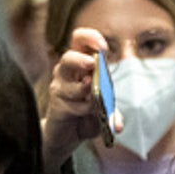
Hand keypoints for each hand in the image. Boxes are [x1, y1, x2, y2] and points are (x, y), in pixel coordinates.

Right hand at [40, 28, 122, 173]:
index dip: (90, 38)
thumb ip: (113, 113)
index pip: (79, 40)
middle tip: (92, 64)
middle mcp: (67, 72)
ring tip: (93, 93)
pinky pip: (72, 104)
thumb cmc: (87, 113)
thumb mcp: (104, 109)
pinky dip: (84, 108)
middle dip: (81, 60)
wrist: (68, 135)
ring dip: (84, 89)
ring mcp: (59, 88)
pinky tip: (89, 112)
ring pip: (69, 83)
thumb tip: (117, 125)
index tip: (102, 46)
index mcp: (80, 64)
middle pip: (68, 57)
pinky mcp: (57, 104)